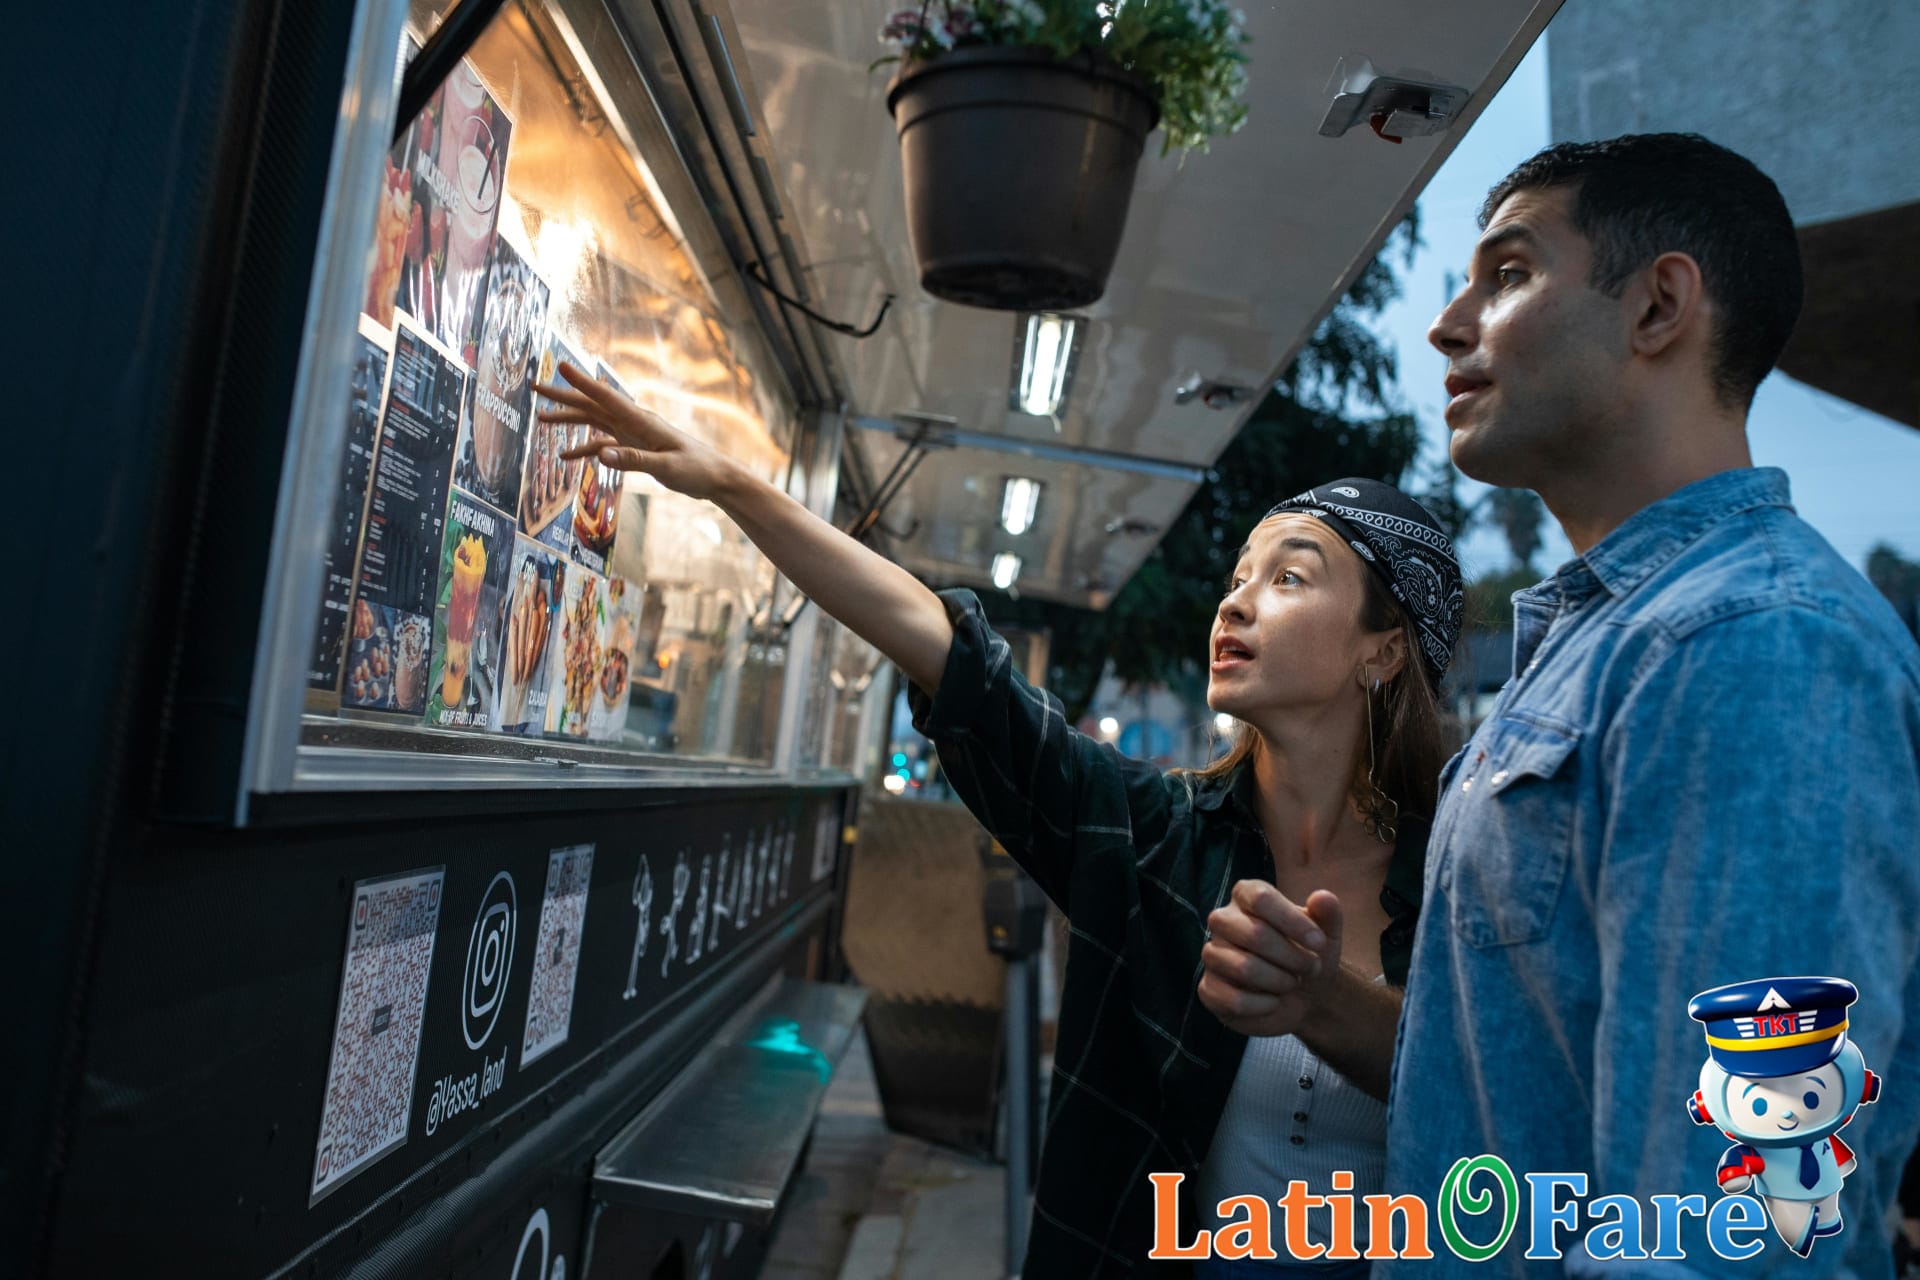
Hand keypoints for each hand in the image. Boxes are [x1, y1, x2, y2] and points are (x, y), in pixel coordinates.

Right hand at [534, 361, 741, 502]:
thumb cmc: (696, 469)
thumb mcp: (666, 468)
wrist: (715, 477)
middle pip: (592, 404)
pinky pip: (602, 445)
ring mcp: (632, 434)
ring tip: (541, 419)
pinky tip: (565, 457)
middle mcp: (633, 422)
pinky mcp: (634, 448)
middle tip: (535, 387)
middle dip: (563, 395)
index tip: (560, 366)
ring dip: (568, 419)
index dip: (582, 382)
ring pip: (593, 421)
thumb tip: (601, 455)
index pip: (605, 397)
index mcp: (641, 421)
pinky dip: (583, 448)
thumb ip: (634, 461)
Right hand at [1197, 882, 1343, 1038]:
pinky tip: (1273, 1002)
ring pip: (1244, 968)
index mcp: (1246, 896)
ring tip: (1292, 983)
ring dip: (1280, 981)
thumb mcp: (1327, 934)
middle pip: (1254, 934)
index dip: (1293, 921)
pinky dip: (1264, 1005)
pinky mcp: (1208, 989)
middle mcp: (1223, 920)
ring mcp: (1212, 955)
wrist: (1304, 996)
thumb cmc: (1309, 955)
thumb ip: (1328, 913)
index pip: (1260, 898)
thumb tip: (1323, 897)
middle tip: (1312, 968)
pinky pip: (1234, 1000)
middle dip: (1292, 957)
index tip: (1319, 943)